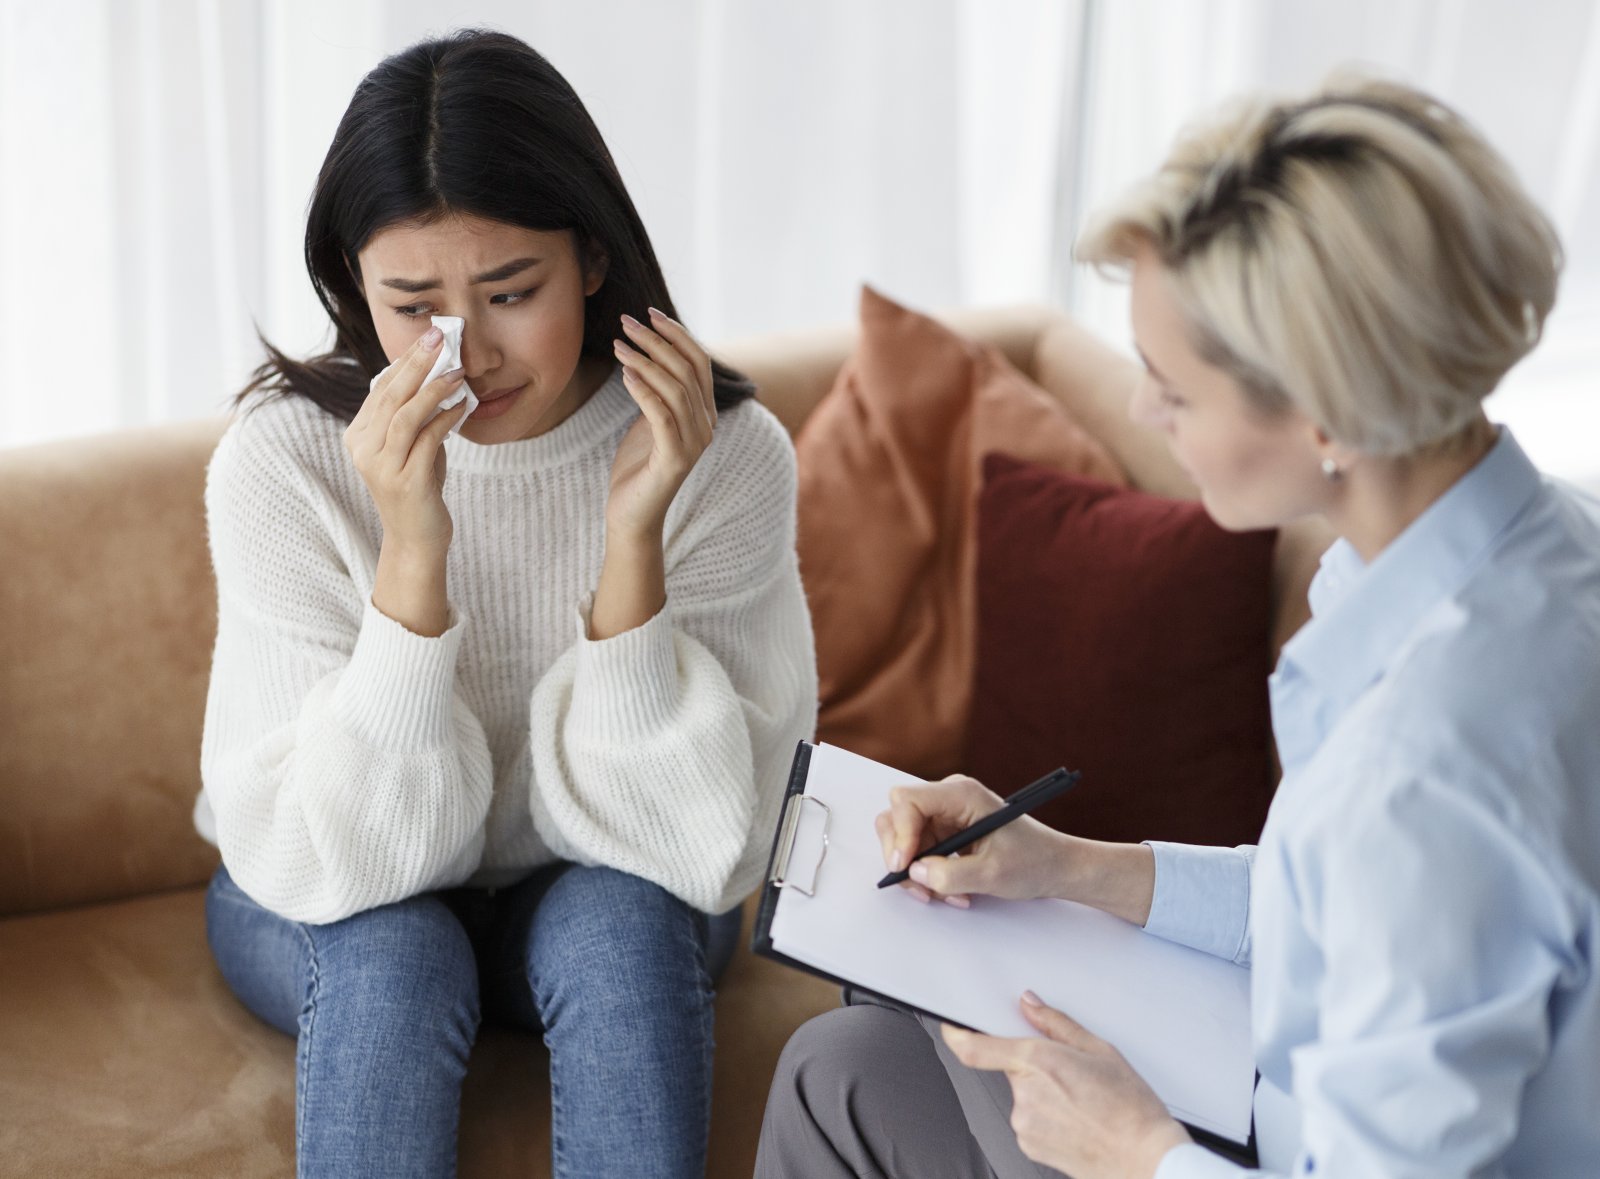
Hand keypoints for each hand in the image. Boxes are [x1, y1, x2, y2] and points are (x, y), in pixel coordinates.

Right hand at [343, 325, 469, 552]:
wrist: (416, 538)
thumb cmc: (417, 486)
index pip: (380, 388)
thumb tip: (436, 373)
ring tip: (457, 371)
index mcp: (358, 436)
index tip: (429, 336)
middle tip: (440, 337)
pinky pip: (427, 440)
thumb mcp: (410, 445)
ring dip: (433, 389)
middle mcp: (363, 450)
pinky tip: (463, 405)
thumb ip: (413, 415)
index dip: (405, 360)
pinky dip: (446, 419)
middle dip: (416, 363)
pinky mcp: (405, 482)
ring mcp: (382, 467)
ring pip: (404, 416)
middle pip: (390, 396)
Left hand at [608, 308, 716, 540]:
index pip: (699, 362)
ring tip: (619, 344)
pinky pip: (662, 416)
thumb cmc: (637, 466)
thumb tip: (648, 353)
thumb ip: (658, 391)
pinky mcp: (675, 460)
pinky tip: (624, 373)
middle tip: (626, 322)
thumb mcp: (650, 419)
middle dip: (657, 341)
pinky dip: (644, 390)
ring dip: (646, 361)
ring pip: (676, 389)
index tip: (649, 313)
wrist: (632, 514)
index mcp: (704, 413)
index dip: (677, 334)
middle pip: (688, 370)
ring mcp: (694, 444)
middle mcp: (706, 426)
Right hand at [875, 776, 1072, 907]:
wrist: (1055, 867)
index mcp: (962, 794)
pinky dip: (927, 875)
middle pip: (897, 817)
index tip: (905, 864)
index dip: (900, 832)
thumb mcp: (992, 874)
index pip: (907, 800)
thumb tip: (914, 871)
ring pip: (904, 839)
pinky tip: (953, 891)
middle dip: (901, 854)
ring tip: (945, 895)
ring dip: (916, 871)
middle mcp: (949, 798)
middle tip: (918, 886)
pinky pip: (918, 852)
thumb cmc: (1033, 862)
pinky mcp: (945, 832)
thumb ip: (950, 875)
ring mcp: (945, 815)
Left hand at [942, 994, 1190, 1178]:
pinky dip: (1046, 1115)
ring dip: (1041, 1092)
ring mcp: (1025, 1125)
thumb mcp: (1100, 1050)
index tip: (952, 1026)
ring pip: (1022, 1095)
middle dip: (1033, 1066)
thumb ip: (1056, 1024)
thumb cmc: (1131, 1108)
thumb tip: (1030, 1004)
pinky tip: (1075, 1118)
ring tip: (1079, 1100)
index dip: (956, 1035)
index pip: (975, 1049)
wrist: (1146, 1159)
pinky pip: (1029, 1119)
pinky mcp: (1029, 1146)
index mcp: (1038, 1063)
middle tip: (1068, 1073)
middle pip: (1010, 1069)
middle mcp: (1025, 1096)